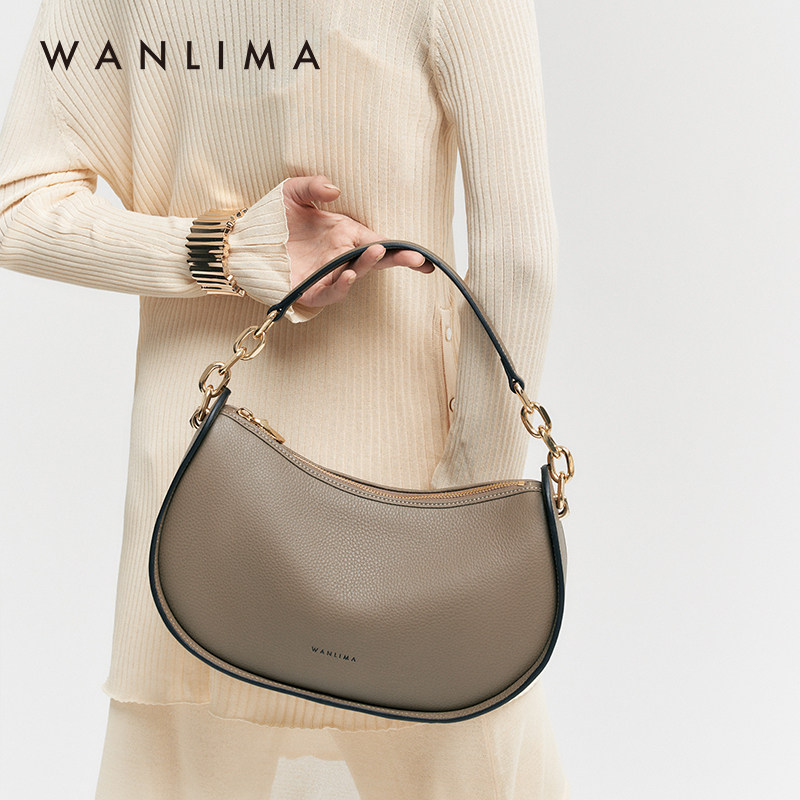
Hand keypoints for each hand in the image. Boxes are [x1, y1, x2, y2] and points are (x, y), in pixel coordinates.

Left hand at [281, 175, 433, 310]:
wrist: (246, 242)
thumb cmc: (273, 219)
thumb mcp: (292, 191)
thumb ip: (313, 185)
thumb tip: (336, 191)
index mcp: (344, 234)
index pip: (379, 241)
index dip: (401, 248)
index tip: (422, 256)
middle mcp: (341, 255)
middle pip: (376, 259)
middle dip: (398, 260)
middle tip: (417, 259)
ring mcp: (328, 273)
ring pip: (356, 273)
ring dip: (368, 265)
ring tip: (376, 251)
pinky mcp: (312, 290)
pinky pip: (332, 291)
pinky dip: (343, 285)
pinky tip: (349, 274)